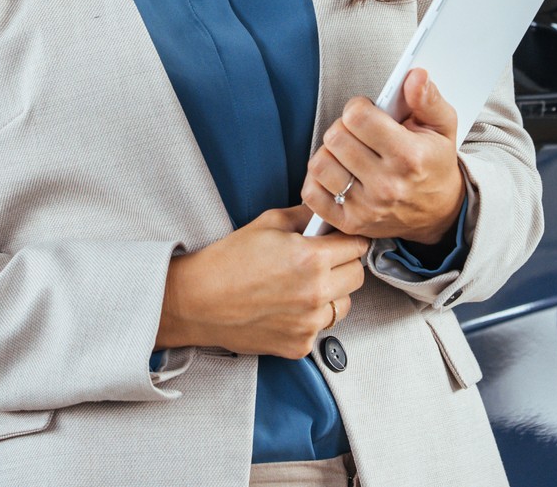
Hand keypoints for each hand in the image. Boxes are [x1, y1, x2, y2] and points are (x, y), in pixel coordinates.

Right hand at [156, 205, 367, 359]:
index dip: (348, 239)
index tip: (340, 240)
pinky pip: (322, 327)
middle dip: (345, 264)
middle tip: (323, 260)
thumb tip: (328, 212)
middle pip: (358, 275)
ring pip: (344, 304)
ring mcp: (309, 323)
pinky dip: (311, 317)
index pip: (357, 245)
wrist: (199, 301)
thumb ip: (306, 216)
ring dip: (333, 293)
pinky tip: (288, 306)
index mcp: (311, 258)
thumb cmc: (228, 260)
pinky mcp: (300, 344)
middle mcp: (316, 293)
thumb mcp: (268, 223)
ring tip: (304, 285)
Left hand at [301, 67, 465, 245]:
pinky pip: (312, 193)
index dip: (358, 106)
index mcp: (409, 156)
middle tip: (358, 132)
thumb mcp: (442, 127)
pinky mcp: (350, 223)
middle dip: (343, 127)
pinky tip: (336, 172)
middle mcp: (386, 185)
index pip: (358, 117)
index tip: (368, 111)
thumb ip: (427, 98)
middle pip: (335, 137)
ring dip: (329, 152)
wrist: (440, 213)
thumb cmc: (435, 164)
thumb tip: (415, 76)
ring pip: (320, 164)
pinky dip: (317, 179)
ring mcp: (366, 208)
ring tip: (348, 152)